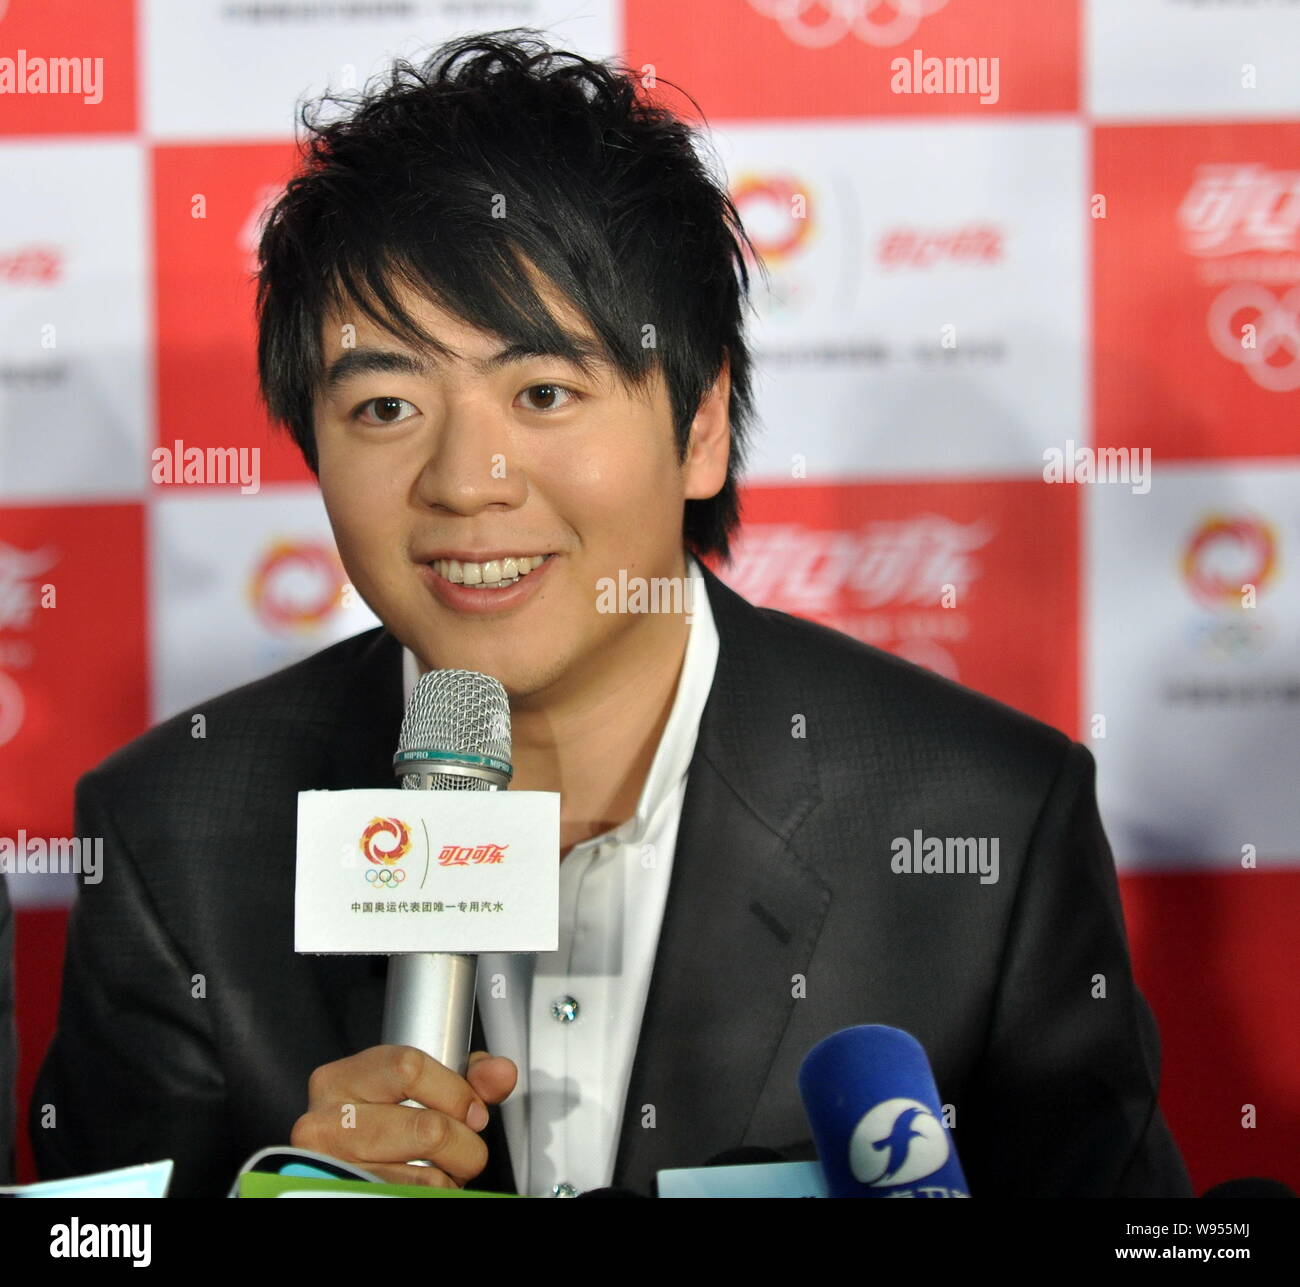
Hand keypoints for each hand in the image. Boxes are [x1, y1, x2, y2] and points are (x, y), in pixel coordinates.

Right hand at [290, 1045, 517, 1187]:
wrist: (339, 1168)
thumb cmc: (383, 1121)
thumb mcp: (421, 1086)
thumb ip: (468, 1077)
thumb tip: (502, 1073)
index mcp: (341, 1080)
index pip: (410, 1069)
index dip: (457, 1092)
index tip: (473, 1111)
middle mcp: (326, 1124)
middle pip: (428, 1129)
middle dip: (463, 1144)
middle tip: (463, 1148)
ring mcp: (332, 1169)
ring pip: (423, 1178)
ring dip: (448, 1178)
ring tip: (438, 1169)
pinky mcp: (341, 1197)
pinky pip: (409, 1199)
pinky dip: (430, 1195)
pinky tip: (419, 1185)